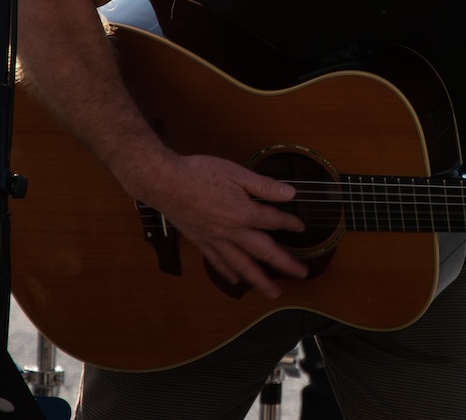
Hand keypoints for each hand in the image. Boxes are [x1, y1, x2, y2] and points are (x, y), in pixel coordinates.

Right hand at [131, 153, 308, 297]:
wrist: (164, 182)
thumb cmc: (198, 173)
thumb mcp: (237, 173)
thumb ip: (264, 186)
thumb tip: (290, 193)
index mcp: (244, 213)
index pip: (274, 222)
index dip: (290, 224)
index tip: (301, 227)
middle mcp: (232, 232)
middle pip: (264, 252)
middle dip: (285, 264)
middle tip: (301, 274)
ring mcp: (215, 240)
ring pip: (242, 265)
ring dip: (259, 280)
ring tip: (272, 292)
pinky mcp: (201, 242)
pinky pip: (218, 263)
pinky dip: (229, 274)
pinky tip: (236, 282)